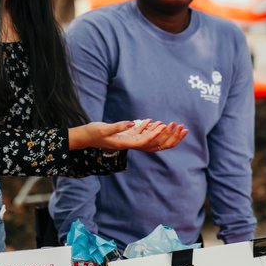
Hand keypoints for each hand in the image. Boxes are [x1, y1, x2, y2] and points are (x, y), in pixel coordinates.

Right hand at [71, 120, 188, 151]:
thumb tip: (132, 123)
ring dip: (164, 134)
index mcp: (125, 144)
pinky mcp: (126, 137)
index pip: (145, 142)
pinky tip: (153, 121)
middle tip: (182, 128)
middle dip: (169, 138)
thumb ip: (117, 127)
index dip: (156, 134)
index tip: (165, 125)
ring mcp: (129, 141)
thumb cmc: (91, 134)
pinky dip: (150, 129)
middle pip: (154, 145)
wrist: (83, 138)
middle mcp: (130, 145)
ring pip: (151, 141)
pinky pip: (142, 135)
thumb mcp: (103, 129)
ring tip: (174, 125)